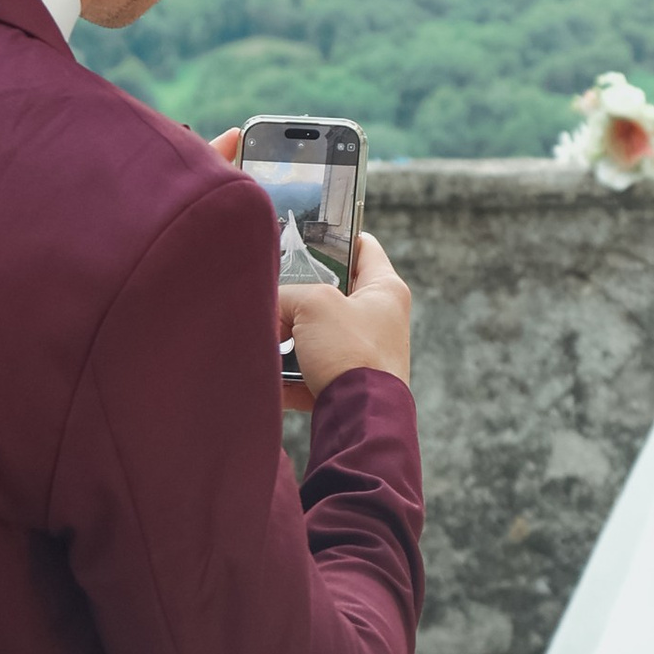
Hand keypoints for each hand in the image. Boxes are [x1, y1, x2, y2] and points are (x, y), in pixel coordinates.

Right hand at [282, 229, 412, 403]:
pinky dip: (290, 373)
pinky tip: (270, 373)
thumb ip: (287, 295)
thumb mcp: (313, 305)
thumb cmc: (350, 354)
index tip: (306, 235)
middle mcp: (380, 319)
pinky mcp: (349, 384)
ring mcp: (365, 353)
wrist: (359, 419)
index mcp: (385, 289)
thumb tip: (270, 310)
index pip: (362, 245)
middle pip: (331, 294)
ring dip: (289, 337)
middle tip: (275, 294)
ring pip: (317, 334)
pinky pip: (311, 370)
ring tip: (268, 336)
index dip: (334, 235)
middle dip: (299, 296)